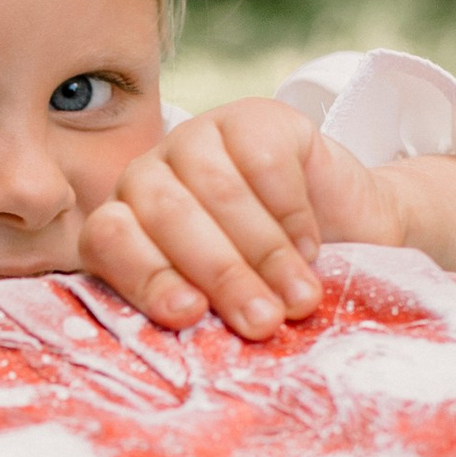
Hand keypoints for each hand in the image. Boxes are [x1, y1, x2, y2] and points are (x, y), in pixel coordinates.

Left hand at [81, 99, 401, 336]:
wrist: (347, 238)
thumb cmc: (271, 289)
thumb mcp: (225, 312)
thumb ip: (198, 316)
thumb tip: (198, 338)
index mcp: (125, 227)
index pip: (108, 238)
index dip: (145, 275)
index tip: (188, 314)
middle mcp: (150, 178)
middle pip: (167, 214)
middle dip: (219, 274)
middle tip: (262, 321)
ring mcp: (198, 140)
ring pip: (217, 188)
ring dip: (263, 252)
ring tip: (298, 298)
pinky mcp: (252, 118)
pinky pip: (263, 161)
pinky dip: (290, 212)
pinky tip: (308, 247)